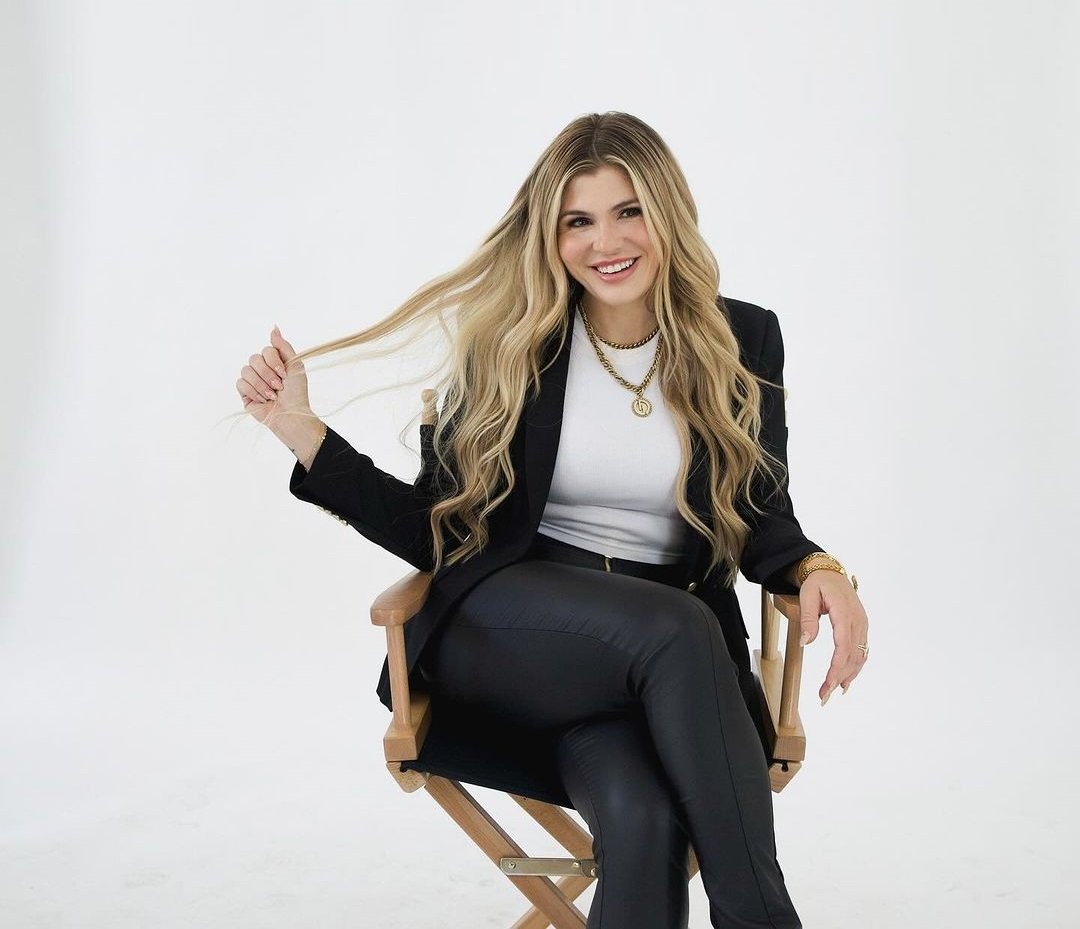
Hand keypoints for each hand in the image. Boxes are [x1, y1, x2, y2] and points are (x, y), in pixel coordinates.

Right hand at [236, 326, 311, 425]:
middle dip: (268, 373)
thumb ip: (284, 346)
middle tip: (279, 387)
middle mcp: (262, 369)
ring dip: (262, 384)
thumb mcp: (295, 366)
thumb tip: (274, 327)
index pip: (266, 350)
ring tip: (272, 396)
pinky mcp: (245, 393)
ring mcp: (252, 381)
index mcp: (274, 362)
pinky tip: (263, 400)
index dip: (273, 361)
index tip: (284, 374)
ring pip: (246, 370)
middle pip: (254, 358)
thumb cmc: (297, 393)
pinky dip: (254, 391)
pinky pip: (240, 383)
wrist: (291, 415)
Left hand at [797, 570, 868, 704]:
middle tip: (824, 696)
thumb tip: (807, 642)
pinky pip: (861, 651)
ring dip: (848, 676)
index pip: (843, 645)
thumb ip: (808, 619)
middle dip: (839, 678)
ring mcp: (861, 624)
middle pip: (852, 655)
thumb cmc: (818, 583)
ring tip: (832, 692)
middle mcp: (857, 620)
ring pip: (859, 656)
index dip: (837, 667)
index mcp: (844, 612)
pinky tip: (845, 681)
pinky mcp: (861, 627)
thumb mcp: (807, 596)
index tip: (828, 684)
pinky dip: (854, 667)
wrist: (830, 571)